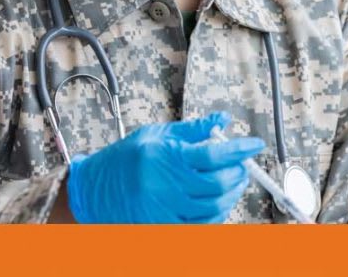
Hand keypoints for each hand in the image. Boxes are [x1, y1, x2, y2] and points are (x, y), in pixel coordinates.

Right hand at [67, 112, 264, 223]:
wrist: (93, 189)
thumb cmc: (124, 159)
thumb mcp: (156, 134)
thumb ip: (193, 130)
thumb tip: (223, 120)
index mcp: (167, 156)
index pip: (215, 153)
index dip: (240, 149)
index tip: (255, 145)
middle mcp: (167, 184)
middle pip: (218, 183)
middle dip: (238, 174)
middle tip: (242, 166)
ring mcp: (165, 209)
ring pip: (213, 207)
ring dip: (231, 195)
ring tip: (233, 183)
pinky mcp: (163, 226)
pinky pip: (200, 225)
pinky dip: (216, 214)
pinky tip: (218, 202)